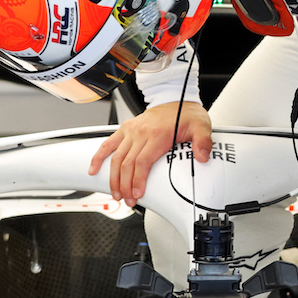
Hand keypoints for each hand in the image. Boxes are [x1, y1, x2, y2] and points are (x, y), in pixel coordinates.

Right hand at [88, 101, 212, 204]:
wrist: (176, 97)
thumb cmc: (186, 114)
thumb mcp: (201, 126)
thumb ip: (203, 142)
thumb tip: (203, 156)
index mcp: (158, 134)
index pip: (143, 161)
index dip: (138, 180)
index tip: (137, 194)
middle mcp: (141, 132)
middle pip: (127, 163)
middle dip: (125, 185)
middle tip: (128, 200)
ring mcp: (131, 131)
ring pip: (116, 157)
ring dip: (113, 178)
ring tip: (116, 194)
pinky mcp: (126, 129)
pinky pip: (108, 143)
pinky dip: (98, 157)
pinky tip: (93, 170)